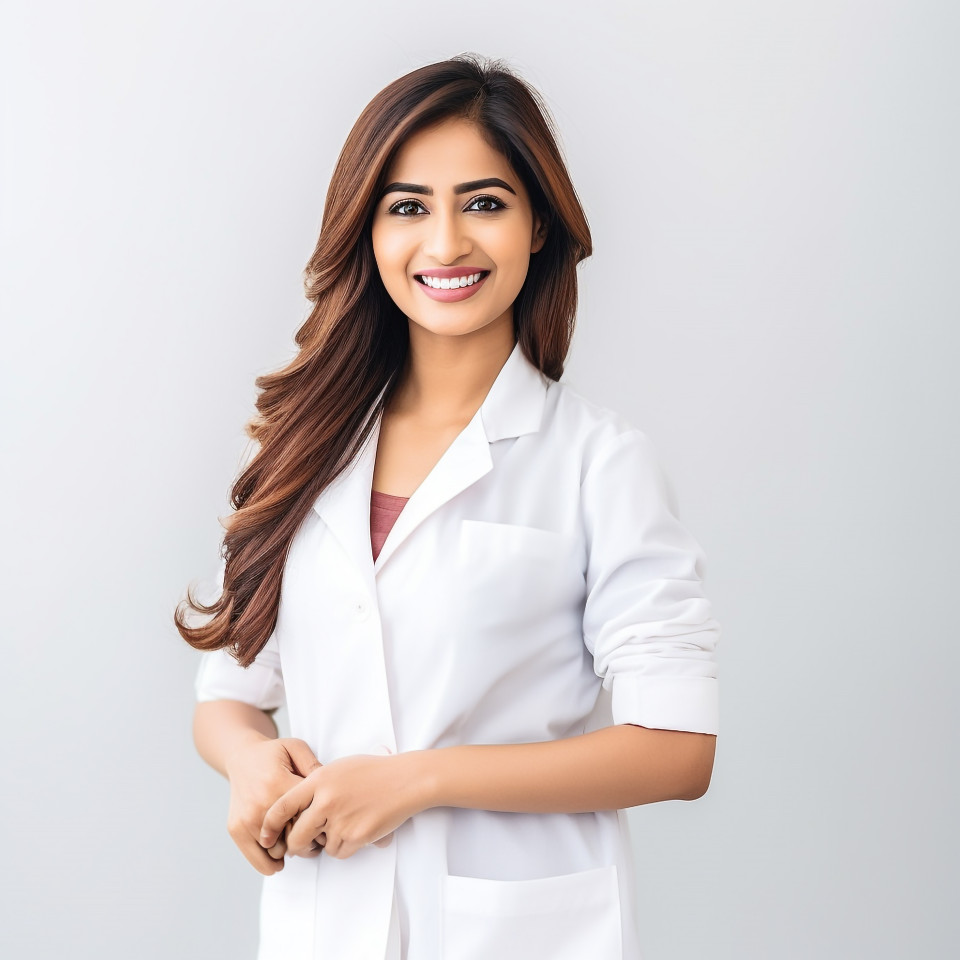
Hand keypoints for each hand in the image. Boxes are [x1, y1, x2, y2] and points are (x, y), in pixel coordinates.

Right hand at [224, 734, 322, 874]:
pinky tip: (282, 857)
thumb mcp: (296, 748)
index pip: (308, 814)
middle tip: (319, 838)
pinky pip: (258, 859)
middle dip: (310, 840)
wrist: (241, 757)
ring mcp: (247, 820)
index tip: (328, 822)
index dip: (322, 821)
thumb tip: (330, 788)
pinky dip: (271, 863)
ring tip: (300, 842)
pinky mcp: (236, 830)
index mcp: (279, 784)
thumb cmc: (273, 754)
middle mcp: (261, 805)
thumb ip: (314, 766)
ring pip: (278, 851)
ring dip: (291, 851)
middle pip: (294, 836)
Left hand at [259, 752, 426, 859]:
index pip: (282, 807)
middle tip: (299, 846)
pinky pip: (339, 852)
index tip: (266, 836)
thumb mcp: (337, 768)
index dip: (269, 826)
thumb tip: (295, 810)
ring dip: (327, 843)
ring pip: (320, 846)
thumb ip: (315, 785)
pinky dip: (344, 847)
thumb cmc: (372, 771)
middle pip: (296, 836)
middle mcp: (326, 800)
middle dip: (295, 846)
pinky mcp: (357, 835)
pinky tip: (355, 830)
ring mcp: (341, 819)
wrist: (405, 780)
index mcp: (318, 780)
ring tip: (345, 824)